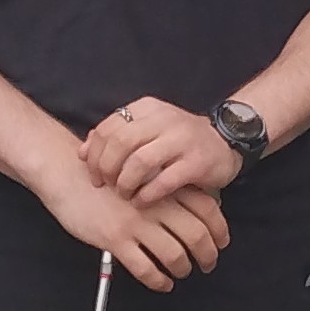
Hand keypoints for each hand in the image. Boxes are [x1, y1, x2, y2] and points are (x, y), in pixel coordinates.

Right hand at [34, 154, 227, 291]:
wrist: (67, 172)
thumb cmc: (103, 174)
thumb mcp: (141, 173)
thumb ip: (164, 189)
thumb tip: (190, 211)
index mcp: (163, 186)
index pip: (207, 208)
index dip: (219, 229)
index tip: (221, 242)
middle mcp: (154, 204)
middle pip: (196, 234)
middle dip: (208, 255)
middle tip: (207, 264)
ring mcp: (135, 222)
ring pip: (174, 254)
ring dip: (183, 269)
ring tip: (181, 272)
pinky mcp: (115, 239)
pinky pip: (145, 268)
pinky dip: (158, 280)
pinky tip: (161, 282)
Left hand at [80, 96, 244, 204]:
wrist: (226, 139)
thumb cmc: (180, 139)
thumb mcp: (149, 129)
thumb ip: (117, 136)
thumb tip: (83, 152)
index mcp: (148, 108)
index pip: (108, 127)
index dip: (94, 153)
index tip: (93, 174)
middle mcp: (165, 119)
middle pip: (120, 143)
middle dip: (107, 168)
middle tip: (106, 186)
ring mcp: (183, 140)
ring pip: (140, 161)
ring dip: (125, 182)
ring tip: (124, 194)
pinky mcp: (197, 162)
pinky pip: (164, 180)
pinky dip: (147, 194)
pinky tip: (142, 202)